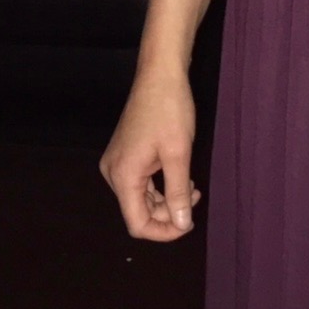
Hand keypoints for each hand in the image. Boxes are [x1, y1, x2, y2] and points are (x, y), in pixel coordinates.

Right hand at [100, 70, 200, 240]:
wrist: (160, 76)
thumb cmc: (170, 110)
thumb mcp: (179, 154)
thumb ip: (178, 192)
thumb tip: (182, 224)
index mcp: (123, 176)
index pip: (137, 223)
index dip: (163, 232)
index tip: (187, 224)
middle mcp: (114, 173)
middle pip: (139, 212)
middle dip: (168, 213)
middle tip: (194, 200)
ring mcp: (118, 163)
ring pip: (142, 198)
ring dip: (167, 199)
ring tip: (192, 187)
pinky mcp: (125, 155)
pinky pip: (142, 182)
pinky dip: (161, 186)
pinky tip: (182, 178)